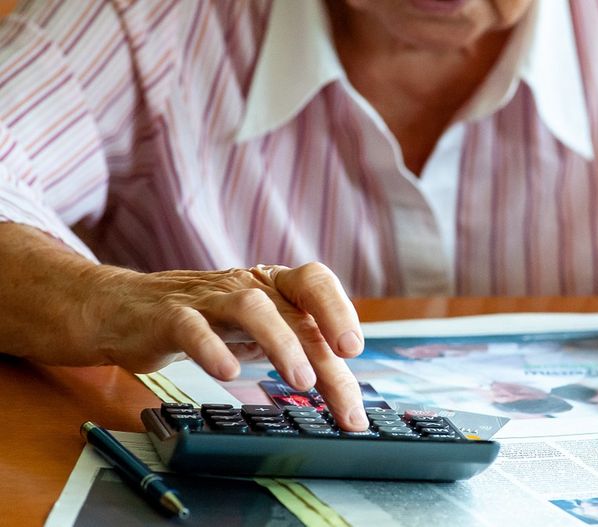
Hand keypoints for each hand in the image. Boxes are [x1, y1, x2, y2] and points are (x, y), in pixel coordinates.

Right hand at [81, 263, 368, 429]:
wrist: (122, 309)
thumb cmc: (203, 321)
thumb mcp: (257, 331)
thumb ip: (299, 347)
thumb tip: (346, 388)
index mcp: (273, 286)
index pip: (315, 284)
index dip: (339, 308)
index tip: (354, 349)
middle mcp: (247, 287)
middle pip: (296, 301)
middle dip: (328, 325)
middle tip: (346, 359)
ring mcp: (208, 300)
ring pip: (252, 308)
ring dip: (282, 342)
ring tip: (301, 381)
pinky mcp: (169, 317)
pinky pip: (192, 328)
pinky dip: (211, 349)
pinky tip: (227, 373)